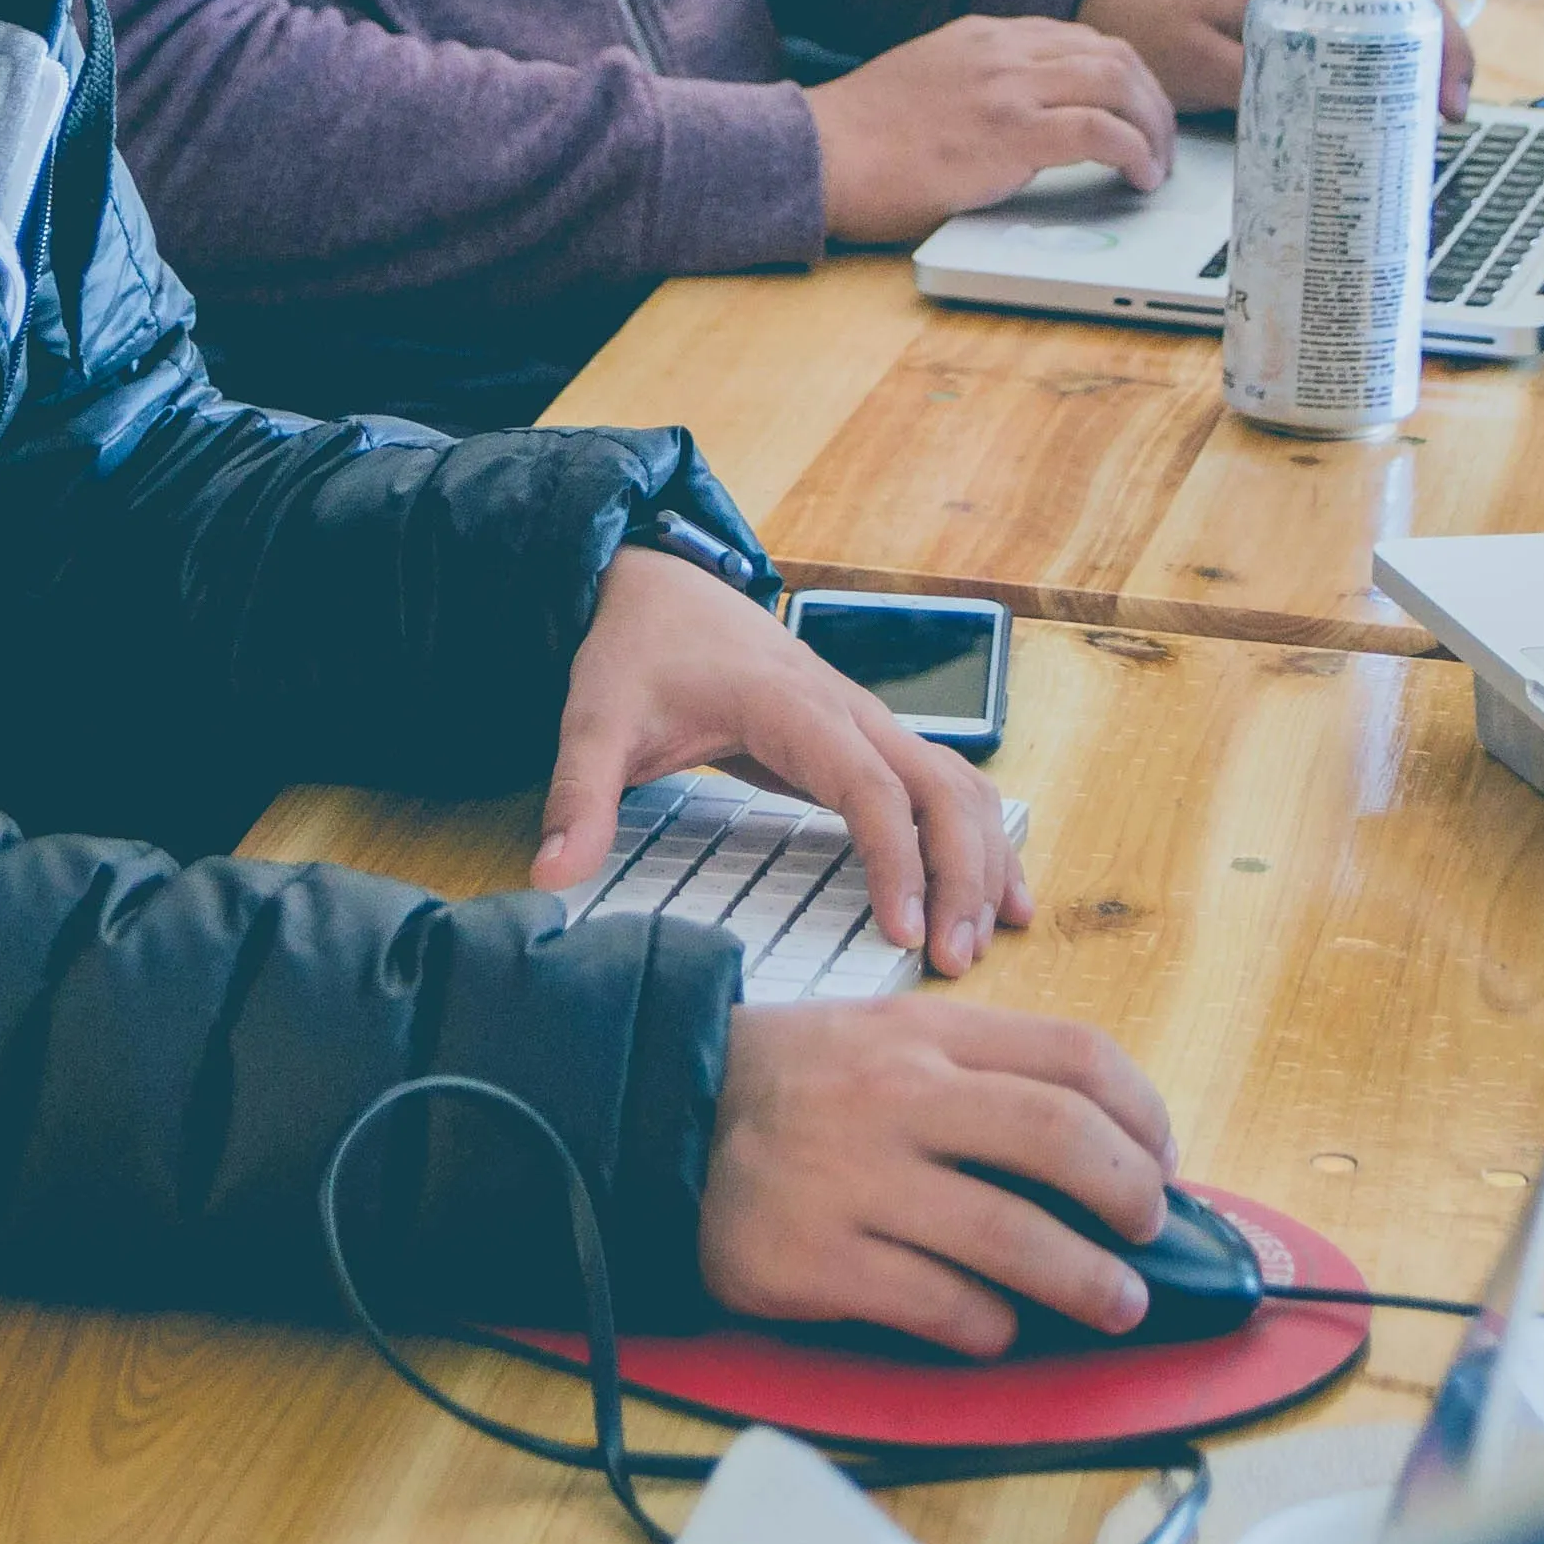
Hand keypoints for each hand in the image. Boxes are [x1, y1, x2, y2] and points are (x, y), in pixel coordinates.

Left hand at [531, 549, 1030, 970]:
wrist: (655, 584)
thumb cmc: (634, 653)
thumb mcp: (593, 721)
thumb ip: (577, 798)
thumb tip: (549, 877)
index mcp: (790, 705)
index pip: (869, 787)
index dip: (895, 860)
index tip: (904, 932)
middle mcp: (846, 709)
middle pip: (937, 788)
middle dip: (961, 871)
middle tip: (955, 959)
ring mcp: (864, 719)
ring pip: (956, 782)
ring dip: (983, 854)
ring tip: (993, 935)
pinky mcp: (864, 737)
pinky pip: (943, 782)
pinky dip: (978, 832)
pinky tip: (994, 888)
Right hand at [700, 1000, 1180, 1354]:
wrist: (657, 1117)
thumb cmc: (795, 1087)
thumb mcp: (884, 1036)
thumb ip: (979, 1074)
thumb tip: (1103, 1146)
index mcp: (924, 1032)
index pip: (1072, 1055)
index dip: (1142, 1112)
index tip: (1163, 1159)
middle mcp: (896, 1096)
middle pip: (1060, 1138)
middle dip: (1131, 1194)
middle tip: (1149, 1232)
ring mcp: (854, 1180)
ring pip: (1012, 1235)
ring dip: (1086, 1282)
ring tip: (1115, 1305)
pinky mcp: (814, 1261)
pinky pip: (938, 1304)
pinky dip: (988, 1326)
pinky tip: (997, 1329)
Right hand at [801, 16, 1176, 246]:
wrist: (818, 152)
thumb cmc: (860, 139)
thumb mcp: (924, 84)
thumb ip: (975, 85)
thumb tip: (1014, 118)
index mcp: (983, 37)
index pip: (1079, 38)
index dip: (1123, 76)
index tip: (1135, 110)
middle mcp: (1003, 50)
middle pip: (1113, 53)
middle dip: (1151, 99)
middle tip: (1160, 142)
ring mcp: (1008, 87)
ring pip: (1118, 83)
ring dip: (1152, 126)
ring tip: (1156, 165)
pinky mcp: (1010, 133)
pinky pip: (1102, 131)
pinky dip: (1134, 152)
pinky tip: (1138, 177)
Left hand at [1080, 0, 1474, 119]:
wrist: (1118, 1)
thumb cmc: (1153, 21)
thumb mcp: (1194, 60)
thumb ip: (1247, 82)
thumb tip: (1307, 113)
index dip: (1438, 41)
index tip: (1444, 95)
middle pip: (1408, 9)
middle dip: (1441, 60)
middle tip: (1446, 118)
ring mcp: (1311, 6)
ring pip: (1390, 30)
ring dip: (1416, 71)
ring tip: (1426, 123)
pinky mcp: (1300, 29)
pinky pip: (1359, 46)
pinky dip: (1384, 77)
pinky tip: (1387, 114)